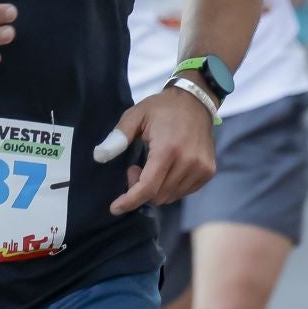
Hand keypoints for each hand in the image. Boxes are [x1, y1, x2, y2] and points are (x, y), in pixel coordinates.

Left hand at [98, 87, 217, 215]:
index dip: (130, 201)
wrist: (196, 100)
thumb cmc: (162, 108)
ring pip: (171, 196)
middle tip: (135, 168)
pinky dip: (171, 186)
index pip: (148, 187)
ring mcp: (201, 168)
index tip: (115, 208)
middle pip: (158, 195)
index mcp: (168, 149)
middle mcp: (188, 162)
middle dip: (140, 189)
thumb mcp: (136, 115)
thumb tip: (99, 156)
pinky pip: (184, 192)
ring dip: (156, 188)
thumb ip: (118, 137)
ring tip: (152, 166)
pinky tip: (167, 168)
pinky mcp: (208, 171)